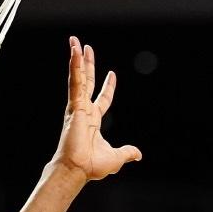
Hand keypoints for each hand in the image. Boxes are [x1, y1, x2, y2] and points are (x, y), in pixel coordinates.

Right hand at [51, 36, 140, 179]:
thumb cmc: (92, 166)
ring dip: (77, 59)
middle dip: (86, 64)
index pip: (102, 99)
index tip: (112, 74)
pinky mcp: (74, 105)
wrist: (78, 170)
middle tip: (84, 47)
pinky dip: (74, 67)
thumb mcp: (117, 157)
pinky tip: (74, 52)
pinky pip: (76, 82)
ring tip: (75, 41)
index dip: (108, 87)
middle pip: (87, 81)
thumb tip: (138, 154)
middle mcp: (84, 110)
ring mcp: (78, 106)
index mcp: (93, 121)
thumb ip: (127, 152)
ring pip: (79, 77)